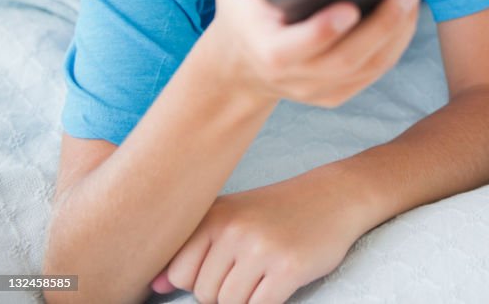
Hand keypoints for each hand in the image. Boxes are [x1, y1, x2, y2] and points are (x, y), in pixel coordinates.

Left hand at [149, 172, 370, 303]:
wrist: (335, 195)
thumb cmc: (277, 211)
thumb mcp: (232, 218)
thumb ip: (191, 250)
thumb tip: (153, 288)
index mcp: (215, 216)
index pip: (179, 274)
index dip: (200, 279)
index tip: (227, 261)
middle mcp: (234, 229)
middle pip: (205, 294)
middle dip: (226, 290)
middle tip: (253, 264)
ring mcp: (261, 248)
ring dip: (248, 297)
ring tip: (267, 269)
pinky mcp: (288, 267)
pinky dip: (268, 300)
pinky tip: (281, 278)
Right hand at [205, 0, 422, 107]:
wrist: (241, 63)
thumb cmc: (242, 10)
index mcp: (266, 50)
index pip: (294, 49)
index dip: (323, 31)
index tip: (349, 7)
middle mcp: (294, 76)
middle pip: (347, 58)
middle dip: (384, 21)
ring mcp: (319, 89)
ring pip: (370, 66)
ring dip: (400, 27)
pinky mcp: (339, 92)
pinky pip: (377, 70)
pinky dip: (398, 40)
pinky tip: (408, 11)